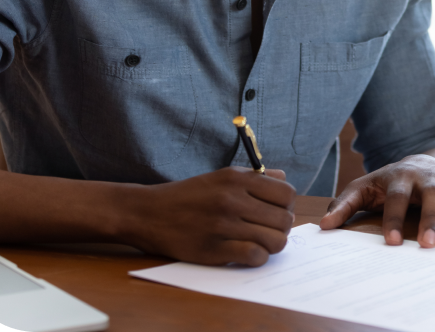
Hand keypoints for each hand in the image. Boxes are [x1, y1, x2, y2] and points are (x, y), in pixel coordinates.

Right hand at [126, 167, 295, 266]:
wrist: (148, 213)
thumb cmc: (189, 195)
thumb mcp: (221, 176)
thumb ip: (254, 177)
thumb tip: (283, 178)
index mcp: (237, 179)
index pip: (287, 194)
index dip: (286, 206)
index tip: (275, 211)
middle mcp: (232, 199)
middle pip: (284, 219)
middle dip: (281, 228)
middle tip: (267, 230)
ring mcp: (223, 225)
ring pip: (275, 240)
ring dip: (272, 245)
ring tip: (259, 242)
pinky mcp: (213, 249)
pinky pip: (255, 256)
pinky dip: (258, 258)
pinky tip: (247, 253)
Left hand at [319, 154, 434, 248]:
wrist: (424, 161)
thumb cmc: (391, 182)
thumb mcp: (365, 187)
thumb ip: (345, 204)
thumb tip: (323, 224)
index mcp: (402, 177)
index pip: (397, 197)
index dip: (393, 218)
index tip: (389, 242)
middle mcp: (430, 180)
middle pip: (433, 197)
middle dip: (431, 220)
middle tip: (427, 245)